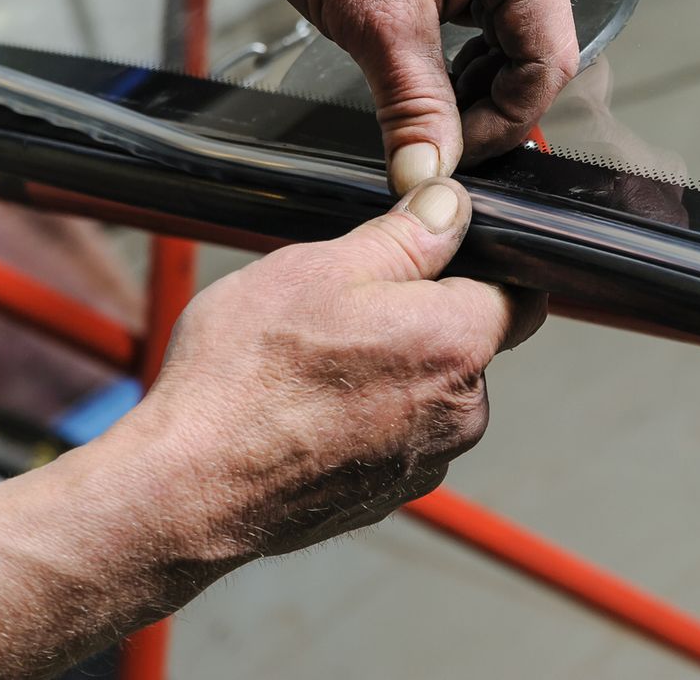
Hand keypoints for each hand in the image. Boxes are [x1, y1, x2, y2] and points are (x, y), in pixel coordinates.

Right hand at [132, 179, 543, 557]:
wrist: (183, 490)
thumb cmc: (246, 379)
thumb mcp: (324, 268)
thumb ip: (407, 235)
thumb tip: (450, 205)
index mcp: (460, 343)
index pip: (517, 292)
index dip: (479, 265)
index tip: (435, 255)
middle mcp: (461, 411)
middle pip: (470, 341)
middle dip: (423, 316)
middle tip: (347, 305)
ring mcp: (426, 461)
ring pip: (429, 389)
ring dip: (391, 368)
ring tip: (314, 362)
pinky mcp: (387, 494)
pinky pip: (395, 434)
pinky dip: (364, 415)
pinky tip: (305, 407)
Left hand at [228, 0, 578, 191]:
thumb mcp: (375, 23)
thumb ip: (417, 107)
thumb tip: (431, 174)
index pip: (550, 56)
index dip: (506, 117)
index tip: (457, 149)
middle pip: (537, 37)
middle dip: (485, 89)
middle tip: (432, 120)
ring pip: (515, 18)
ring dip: (473, 59)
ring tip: (417, 74)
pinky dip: (462, 26)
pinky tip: (421, 34)